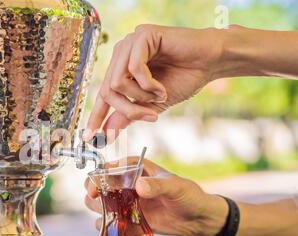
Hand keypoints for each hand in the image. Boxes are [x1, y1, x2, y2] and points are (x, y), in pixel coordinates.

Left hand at [84, 25, 222, 142]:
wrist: (210, 63)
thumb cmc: (184, 78)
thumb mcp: (152, 103)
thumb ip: (129, 115)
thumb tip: (108, 133)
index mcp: (122, 68)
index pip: (103, 94)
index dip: (96, 116)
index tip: (88, 137)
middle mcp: (122, 54)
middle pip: (107, 90)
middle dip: (128, 110)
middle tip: (150, 116)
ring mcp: (130, 43)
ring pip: (117, 82)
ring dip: (140, 97)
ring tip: (159, 95)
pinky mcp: (142, 35)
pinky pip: (134, 69)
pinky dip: (148, 85)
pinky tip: (161, 86)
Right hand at [84, 158, 228, 235]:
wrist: (198, 219)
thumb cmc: (189, 195)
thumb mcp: (175, 186)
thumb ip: (157, 186)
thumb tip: (140, 186)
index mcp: (137, 169)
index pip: (111, 168)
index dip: (99, 175)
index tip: (94, 186)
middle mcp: (129, 185)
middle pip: (101, 185)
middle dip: (93, 192)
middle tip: (96, 201)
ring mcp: (128, 203)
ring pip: (103, 204)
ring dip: (99, 209)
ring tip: (106, 216)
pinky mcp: (131, 219)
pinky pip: (113, 222)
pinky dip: (109, 227)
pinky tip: (113, 230)